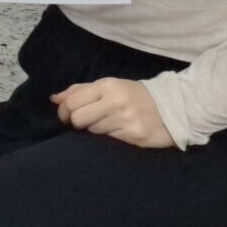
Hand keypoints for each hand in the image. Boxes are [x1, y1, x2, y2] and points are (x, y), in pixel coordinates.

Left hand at [52, 76, 174, 149]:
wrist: (172, 107)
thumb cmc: (134, 95)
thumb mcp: (109, 86)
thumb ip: (80, 90)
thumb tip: (55, 99)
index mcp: (107, 86)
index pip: (72, 101)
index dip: (63, 111)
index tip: (65, 116)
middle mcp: (115, 102)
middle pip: (78, 119)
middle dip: (76, 123)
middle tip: (83, 122)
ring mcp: (125, 121)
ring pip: (93, 131)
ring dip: (95, 129)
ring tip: (108, 123)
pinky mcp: (134, 137)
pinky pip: (109, 140)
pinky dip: (110, 136)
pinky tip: (120, 130)